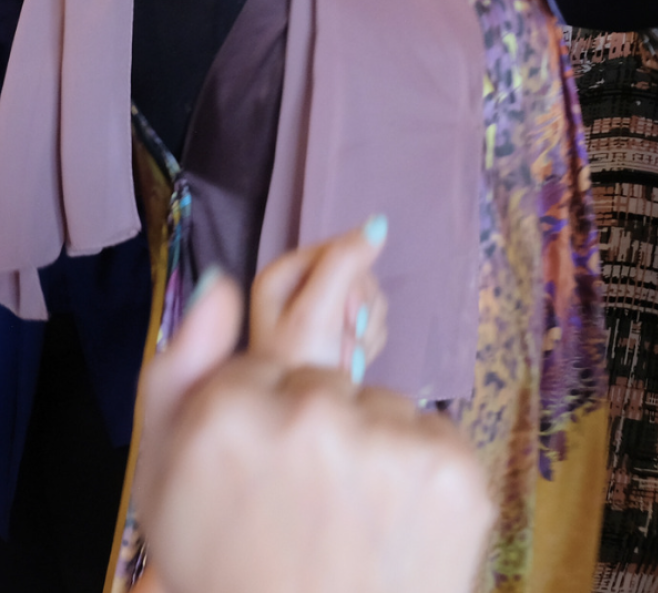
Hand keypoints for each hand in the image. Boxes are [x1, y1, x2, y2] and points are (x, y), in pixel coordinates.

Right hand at [137, 277, 493, 592]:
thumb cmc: (231, 575)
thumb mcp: (163, 485)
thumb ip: (178, 372)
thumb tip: (220, 283)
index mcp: (228, 413)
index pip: (260, 371)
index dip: (261, 427)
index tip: (260, 482)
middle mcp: (308, 412)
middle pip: (325, 383)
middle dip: (319, 433)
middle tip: (308, 512)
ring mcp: (386, 440)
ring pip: (383, 408)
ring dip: (373, 453)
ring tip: (351, 528)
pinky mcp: (450, 470)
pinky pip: (431, 439)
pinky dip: (420, 480)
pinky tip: (392, 531)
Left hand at [248, 219, 389, 381]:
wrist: (301, 435)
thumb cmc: (297, 377)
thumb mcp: (316, 317)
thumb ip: (343, 266)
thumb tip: (377, 223)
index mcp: (280, 275)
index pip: (340, 249)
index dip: (351, 284)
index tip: (341, 319)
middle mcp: (297, 287)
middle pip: (359, 273)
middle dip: (360, 311)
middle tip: (343, 345)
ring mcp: (319, 310)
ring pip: (370, 297)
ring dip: (366, 330)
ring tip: (345, 358)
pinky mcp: (338, 331)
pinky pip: (374, 320)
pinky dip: (369, 342)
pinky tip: (351, 363)